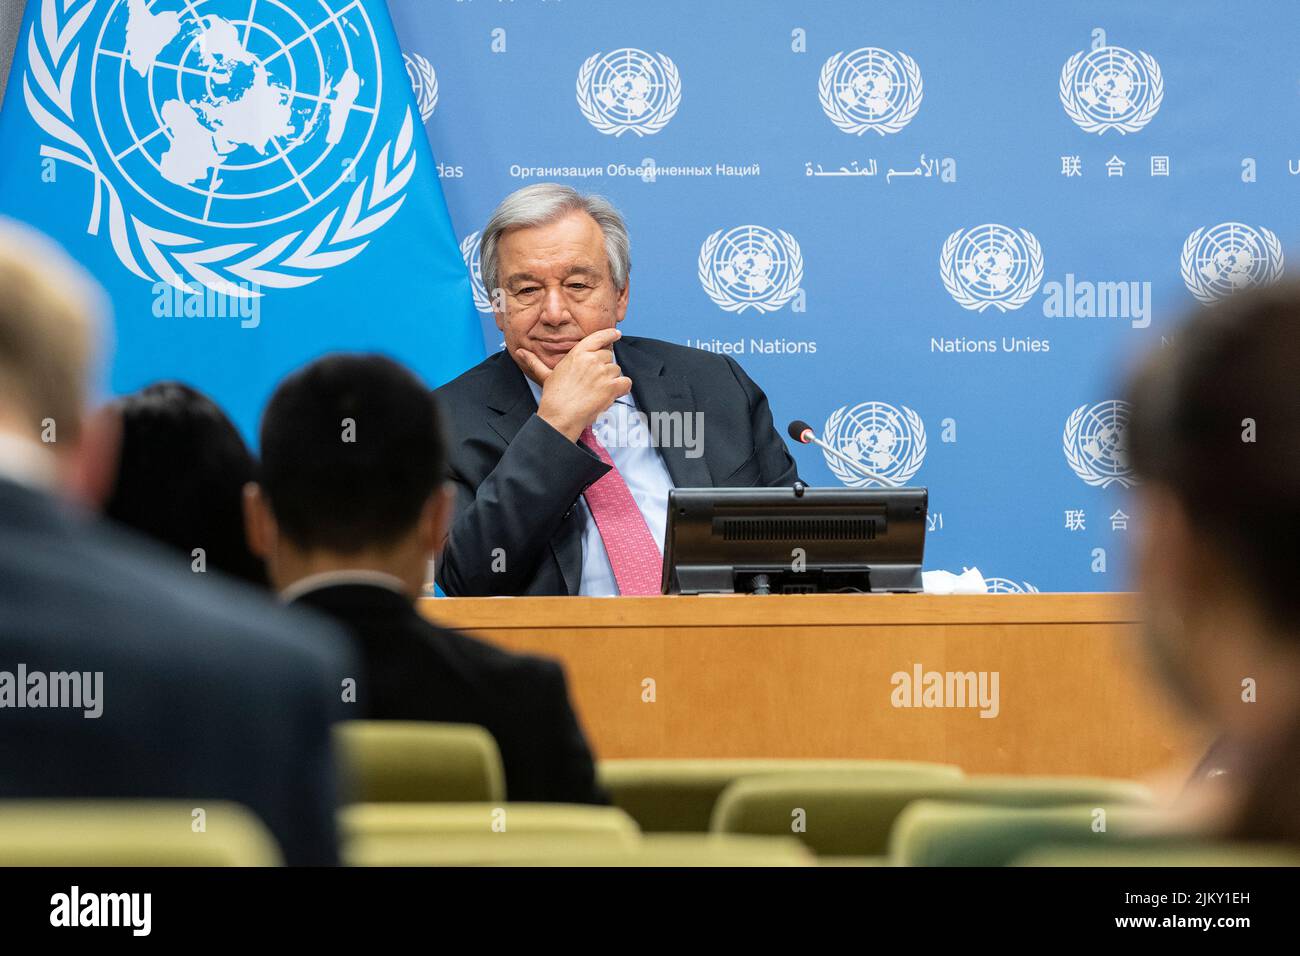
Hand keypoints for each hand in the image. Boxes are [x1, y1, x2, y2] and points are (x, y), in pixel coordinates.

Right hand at [516, 328, 630, 441]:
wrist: (560, 415)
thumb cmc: (553, 397)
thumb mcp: (545, 375)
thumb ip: (535, 362)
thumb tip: (520, 352)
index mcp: (578, 353)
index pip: (598, 337)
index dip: (609, 334)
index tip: (616, 334)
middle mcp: (592, 359)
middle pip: (609, 356)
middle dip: (605, 367)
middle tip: (594, 381)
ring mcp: (603, 372)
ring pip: (616, 370)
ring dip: (611, 380)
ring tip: (598, 391)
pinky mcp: (612, 386)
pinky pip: (626, 382)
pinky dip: (622, 389)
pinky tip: (612, 394)